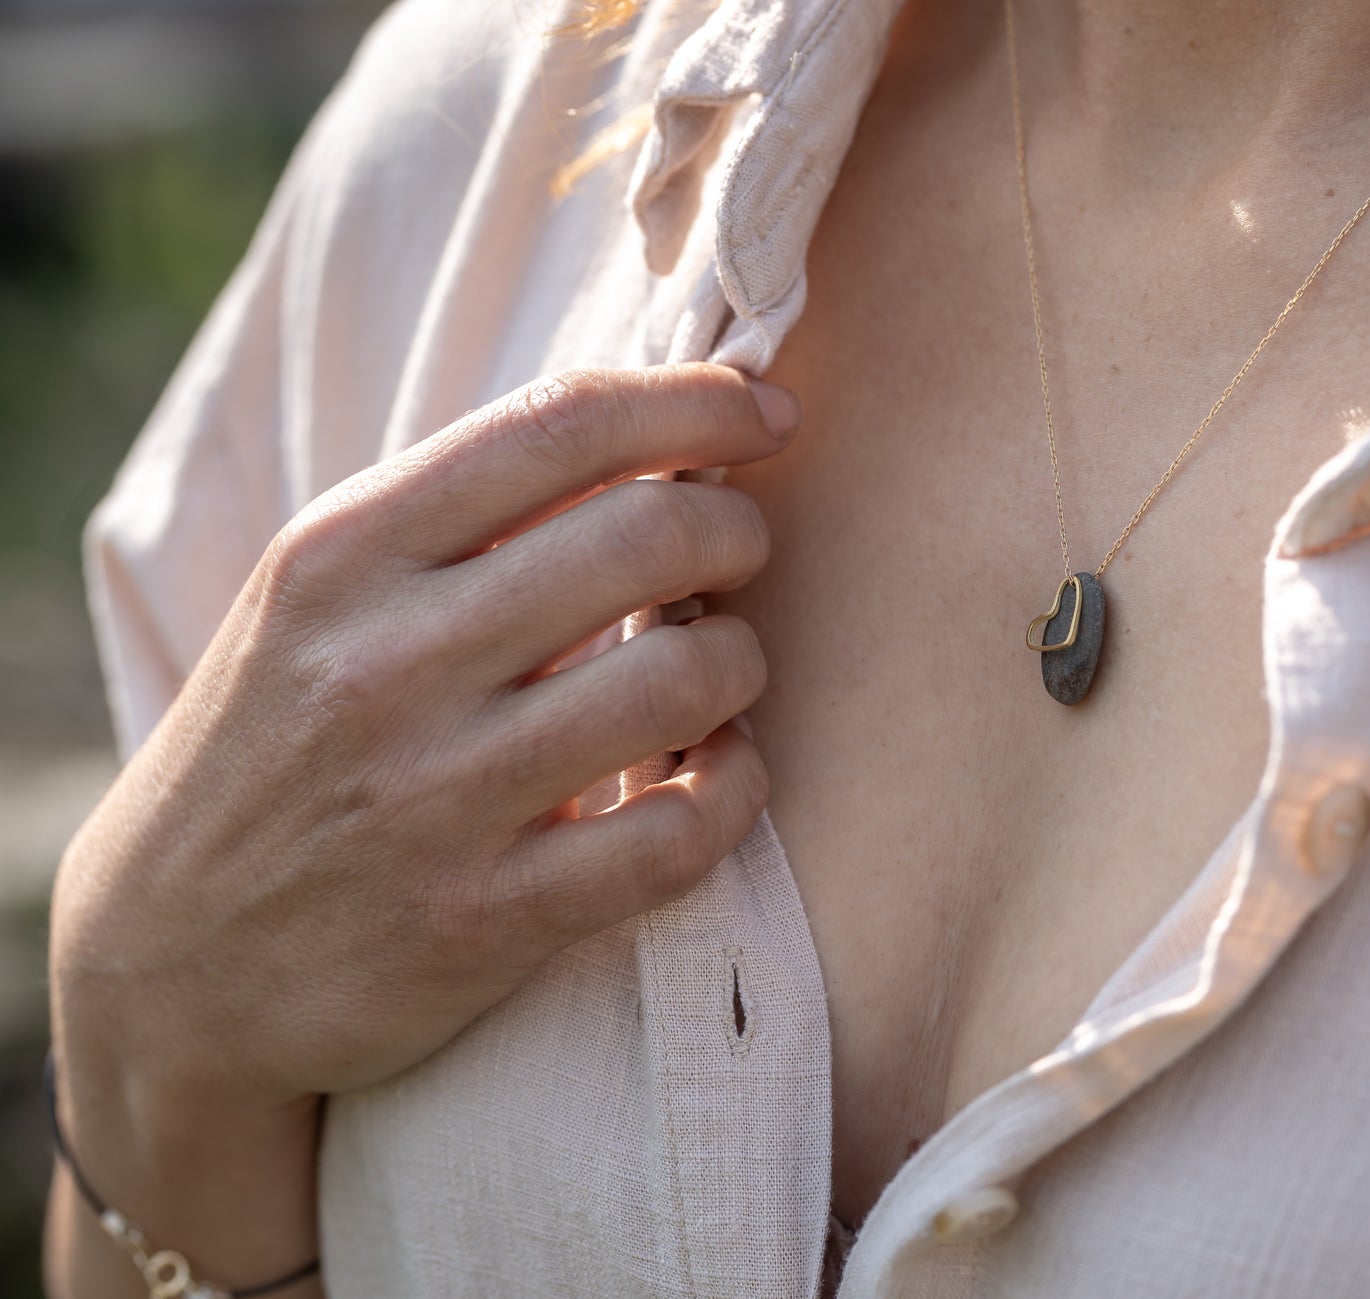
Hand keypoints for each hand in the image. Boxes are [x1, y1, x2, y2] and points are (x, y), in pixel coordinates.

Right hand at [47, 364, 794, 1281]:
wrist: (165, 970)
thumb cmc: (276, 755)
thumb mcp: (316, 605)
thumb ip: (460, 523)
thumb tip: (657, 446)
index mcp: (341, 555)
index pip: (559, 425)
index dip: (697, 403)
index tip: (763, 414)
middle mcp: (383, 664)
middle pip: (647, 538)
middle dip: (736, 533)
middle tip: (736, 559)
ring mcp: (433, 798)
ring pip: (683, 680)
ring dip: (740, 663)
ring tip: (718, 676)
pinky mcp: (484, 921)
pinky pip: (679, 835)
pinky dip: (734, 790)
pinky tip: (715, 776)